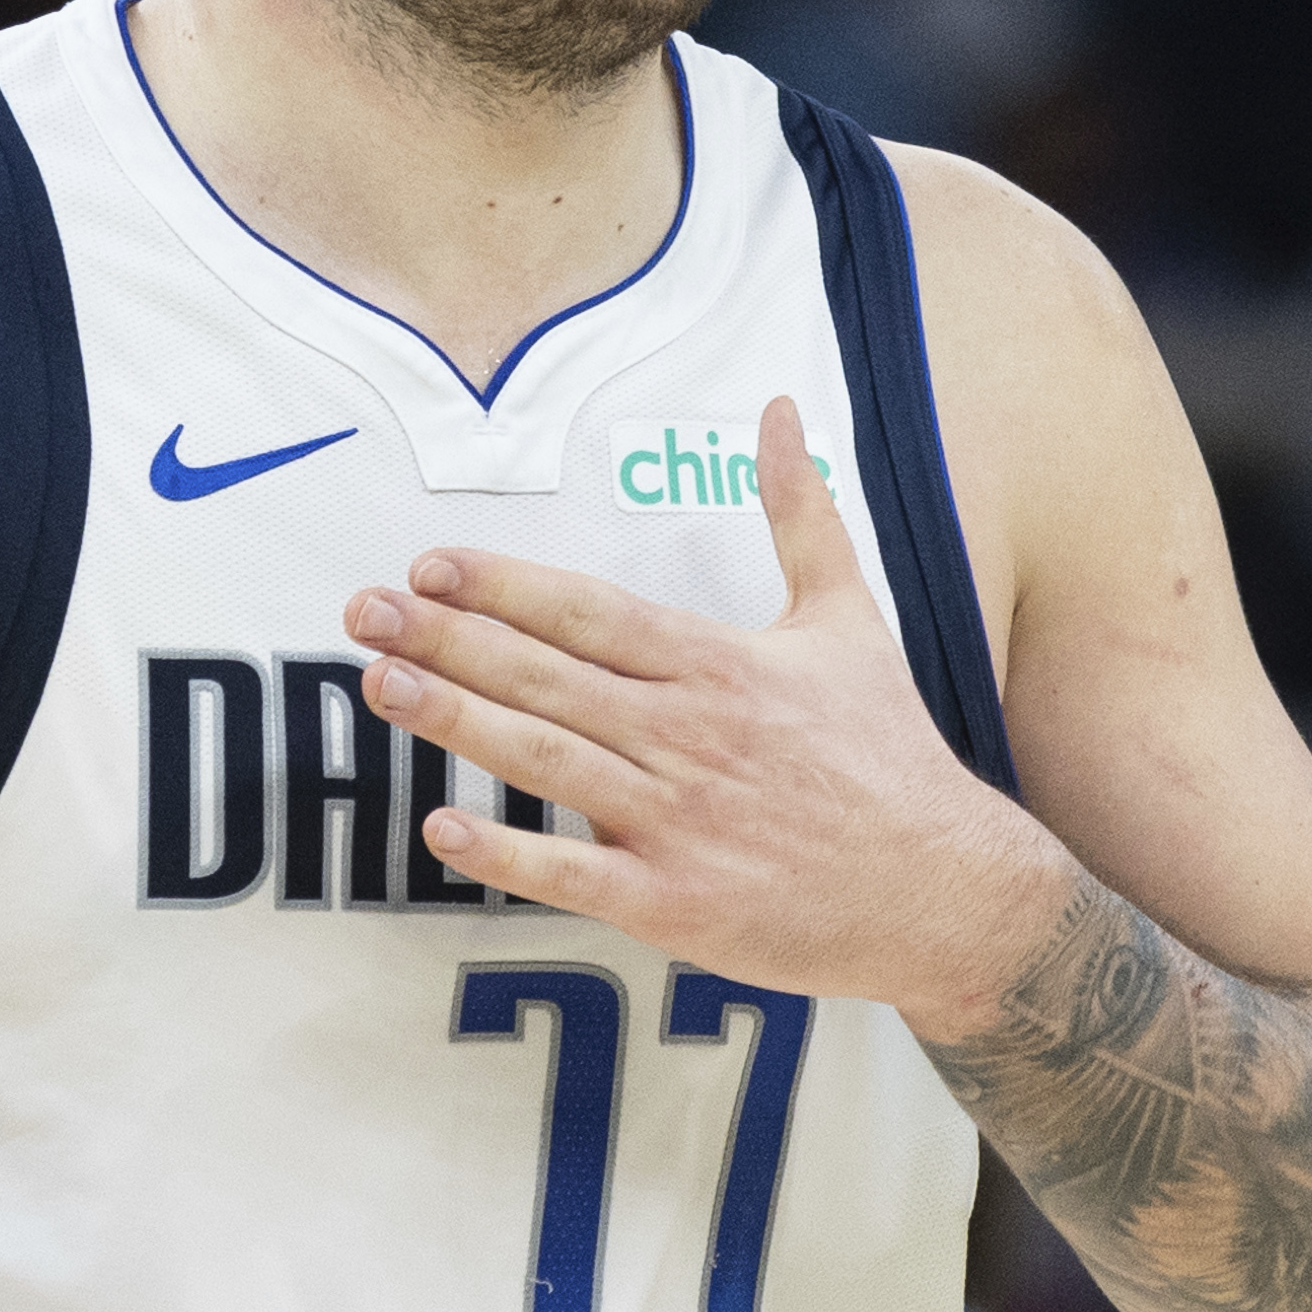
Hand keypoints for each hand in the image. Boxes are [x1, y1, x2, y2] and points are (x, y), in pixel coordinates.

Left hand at [348, 393, 1056, 1019]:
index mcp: (721, 666)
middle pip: (548, 678)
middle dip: (449, 639)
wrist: (949, 891)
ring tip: (380, 684)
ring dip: (456, 721)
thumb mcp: (849, 618)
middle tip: (362, 611)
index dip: (504, 587)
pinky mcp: (678, 903)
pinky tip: (437, 827)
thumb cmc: (889, 753)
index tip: (428, 564)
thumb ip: (800, 512)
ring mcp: (681, 823)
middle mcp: (692, 736)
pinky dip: (505, 852)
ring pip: (546, 762)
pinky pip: (574, 874)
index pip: (590, 613)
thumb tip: (782, 408)